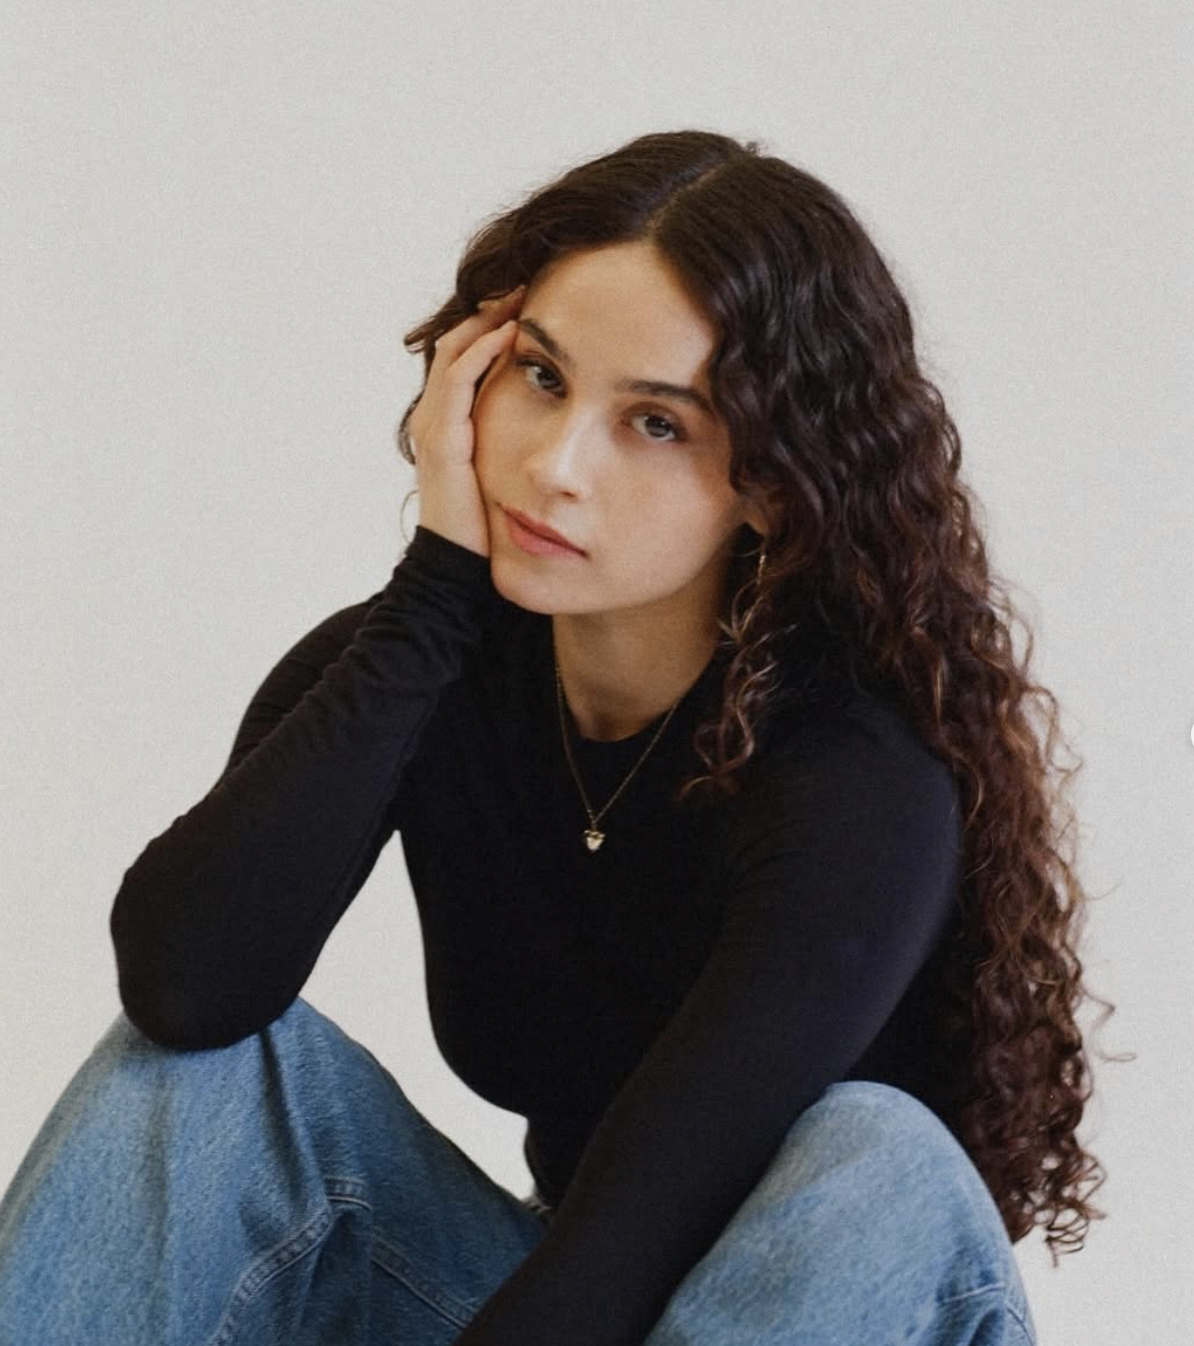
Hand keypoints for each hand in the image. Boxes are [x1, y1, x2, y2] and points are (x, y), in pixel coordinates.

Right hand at [407, 287, 524, 556]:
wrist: (459, 567)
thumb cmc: (489, 527)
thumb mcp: (509, 473)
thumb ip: (523, 444)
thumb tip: (568, 421)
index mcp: (451, 421)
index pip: (468, 354)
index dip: (496, 324)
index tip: (536, 302)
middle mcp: (436, 415)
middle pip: (459, 342)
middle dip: (492, 309)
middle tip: (530, 281)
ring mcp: (435, 425)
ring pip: (456, 352)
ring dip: (489, 319)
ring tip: (522, 293)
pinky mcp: (443, 439)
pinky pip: (458, 382)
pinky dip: (483, 353)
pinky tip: (513, 334)